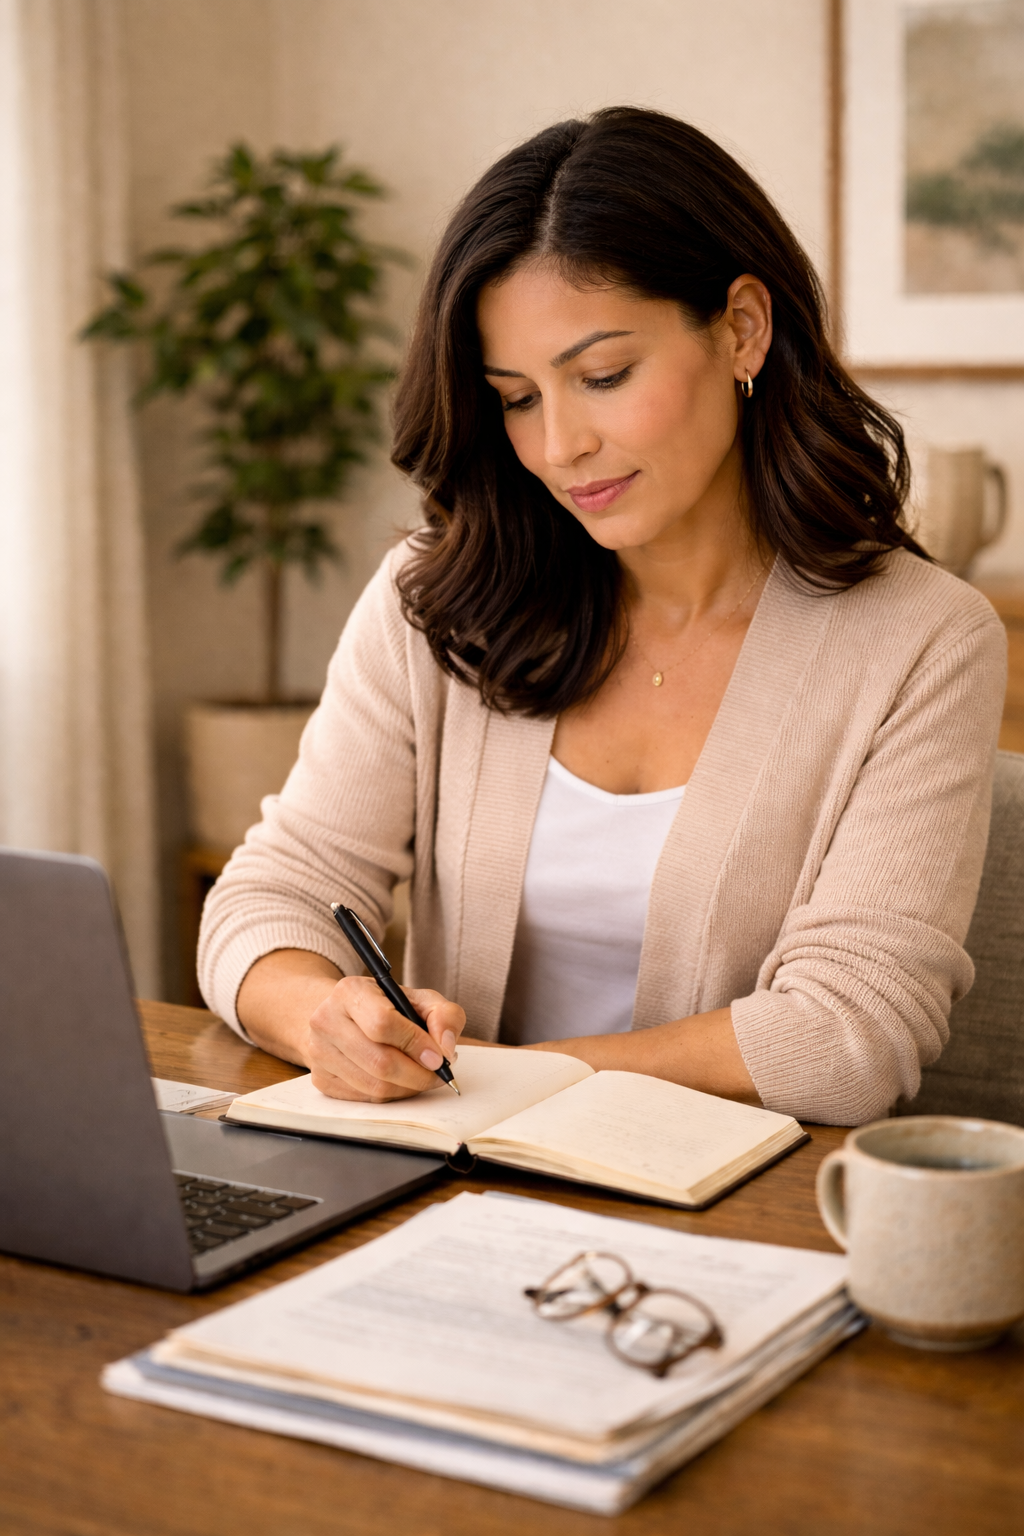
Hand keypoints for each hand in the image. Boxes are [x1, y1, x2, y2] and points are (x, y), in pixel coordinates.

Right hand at [305, 975, 465, 1101]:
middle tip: (438, 1074)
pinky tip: (401, 1081)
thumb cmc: (385, 1006)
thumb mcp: (418, 998)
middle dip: (417, 1074)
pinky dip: (392, 1094)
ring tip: (423, 1076)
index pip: (382, 1023)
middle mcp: (326, 1020)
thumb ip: (443, 1015)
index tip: (439, 1057)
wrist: (340, 1016)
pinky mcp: (321, 1080)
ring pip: (374, 1085)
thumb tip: (446, 1049)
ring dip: (408, 1087)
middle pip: (379, 1061)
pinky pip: (366, 1098)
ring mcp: (319, 1052)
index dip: (415, 1044)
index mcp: (350, 991)